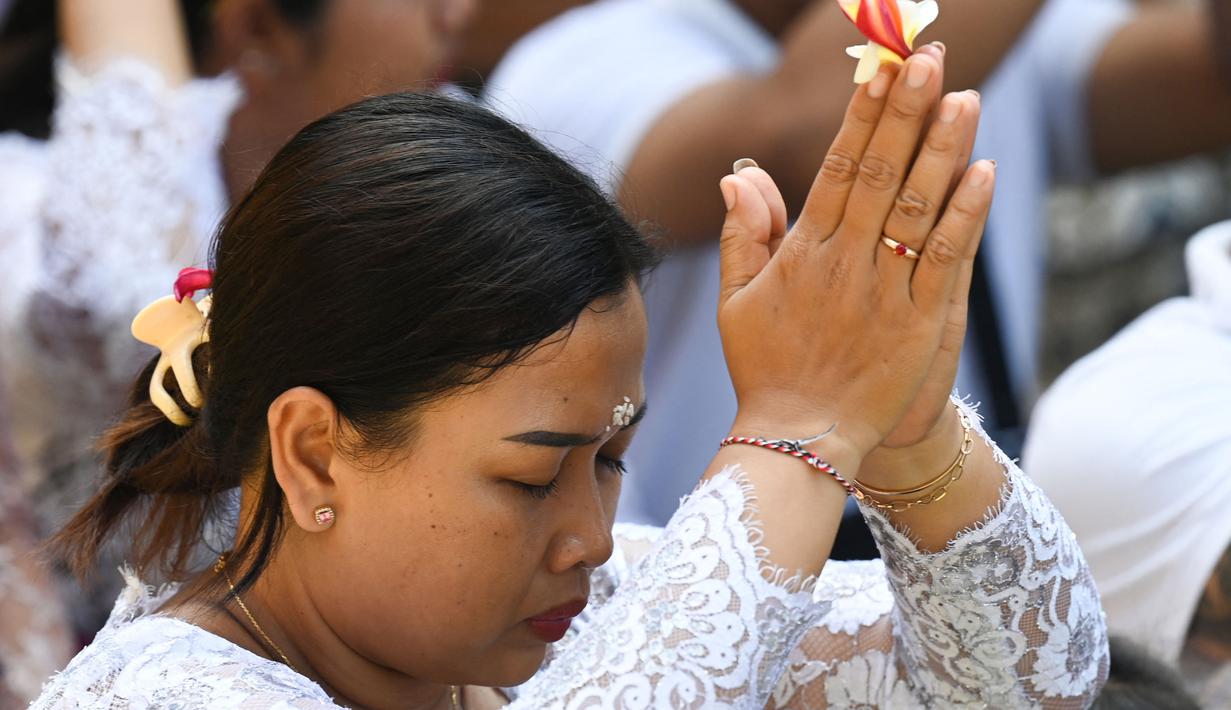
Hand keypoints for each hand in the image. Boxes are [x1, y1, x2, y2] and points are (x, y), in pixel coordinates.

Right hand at [717, 48, 994, 459]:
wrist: (799, 440)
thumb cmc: (765, 368)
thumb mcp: (737, 300)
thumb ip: (744, 234)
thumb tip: (740, 173)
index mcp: (803, 253)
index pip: (838, 167)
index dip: (862, 116)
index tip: (879, 70)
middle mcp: (845, 263)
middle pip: (881, 173)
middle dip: (905, 111)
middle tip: (927, 57)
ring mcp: (885, 293)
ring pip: (918, 208)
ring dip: (942, 150)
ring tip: (963, 95)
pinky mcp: (918, 325)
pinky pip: (945, 261)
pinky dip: (965, 216)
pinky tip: (982, 171)